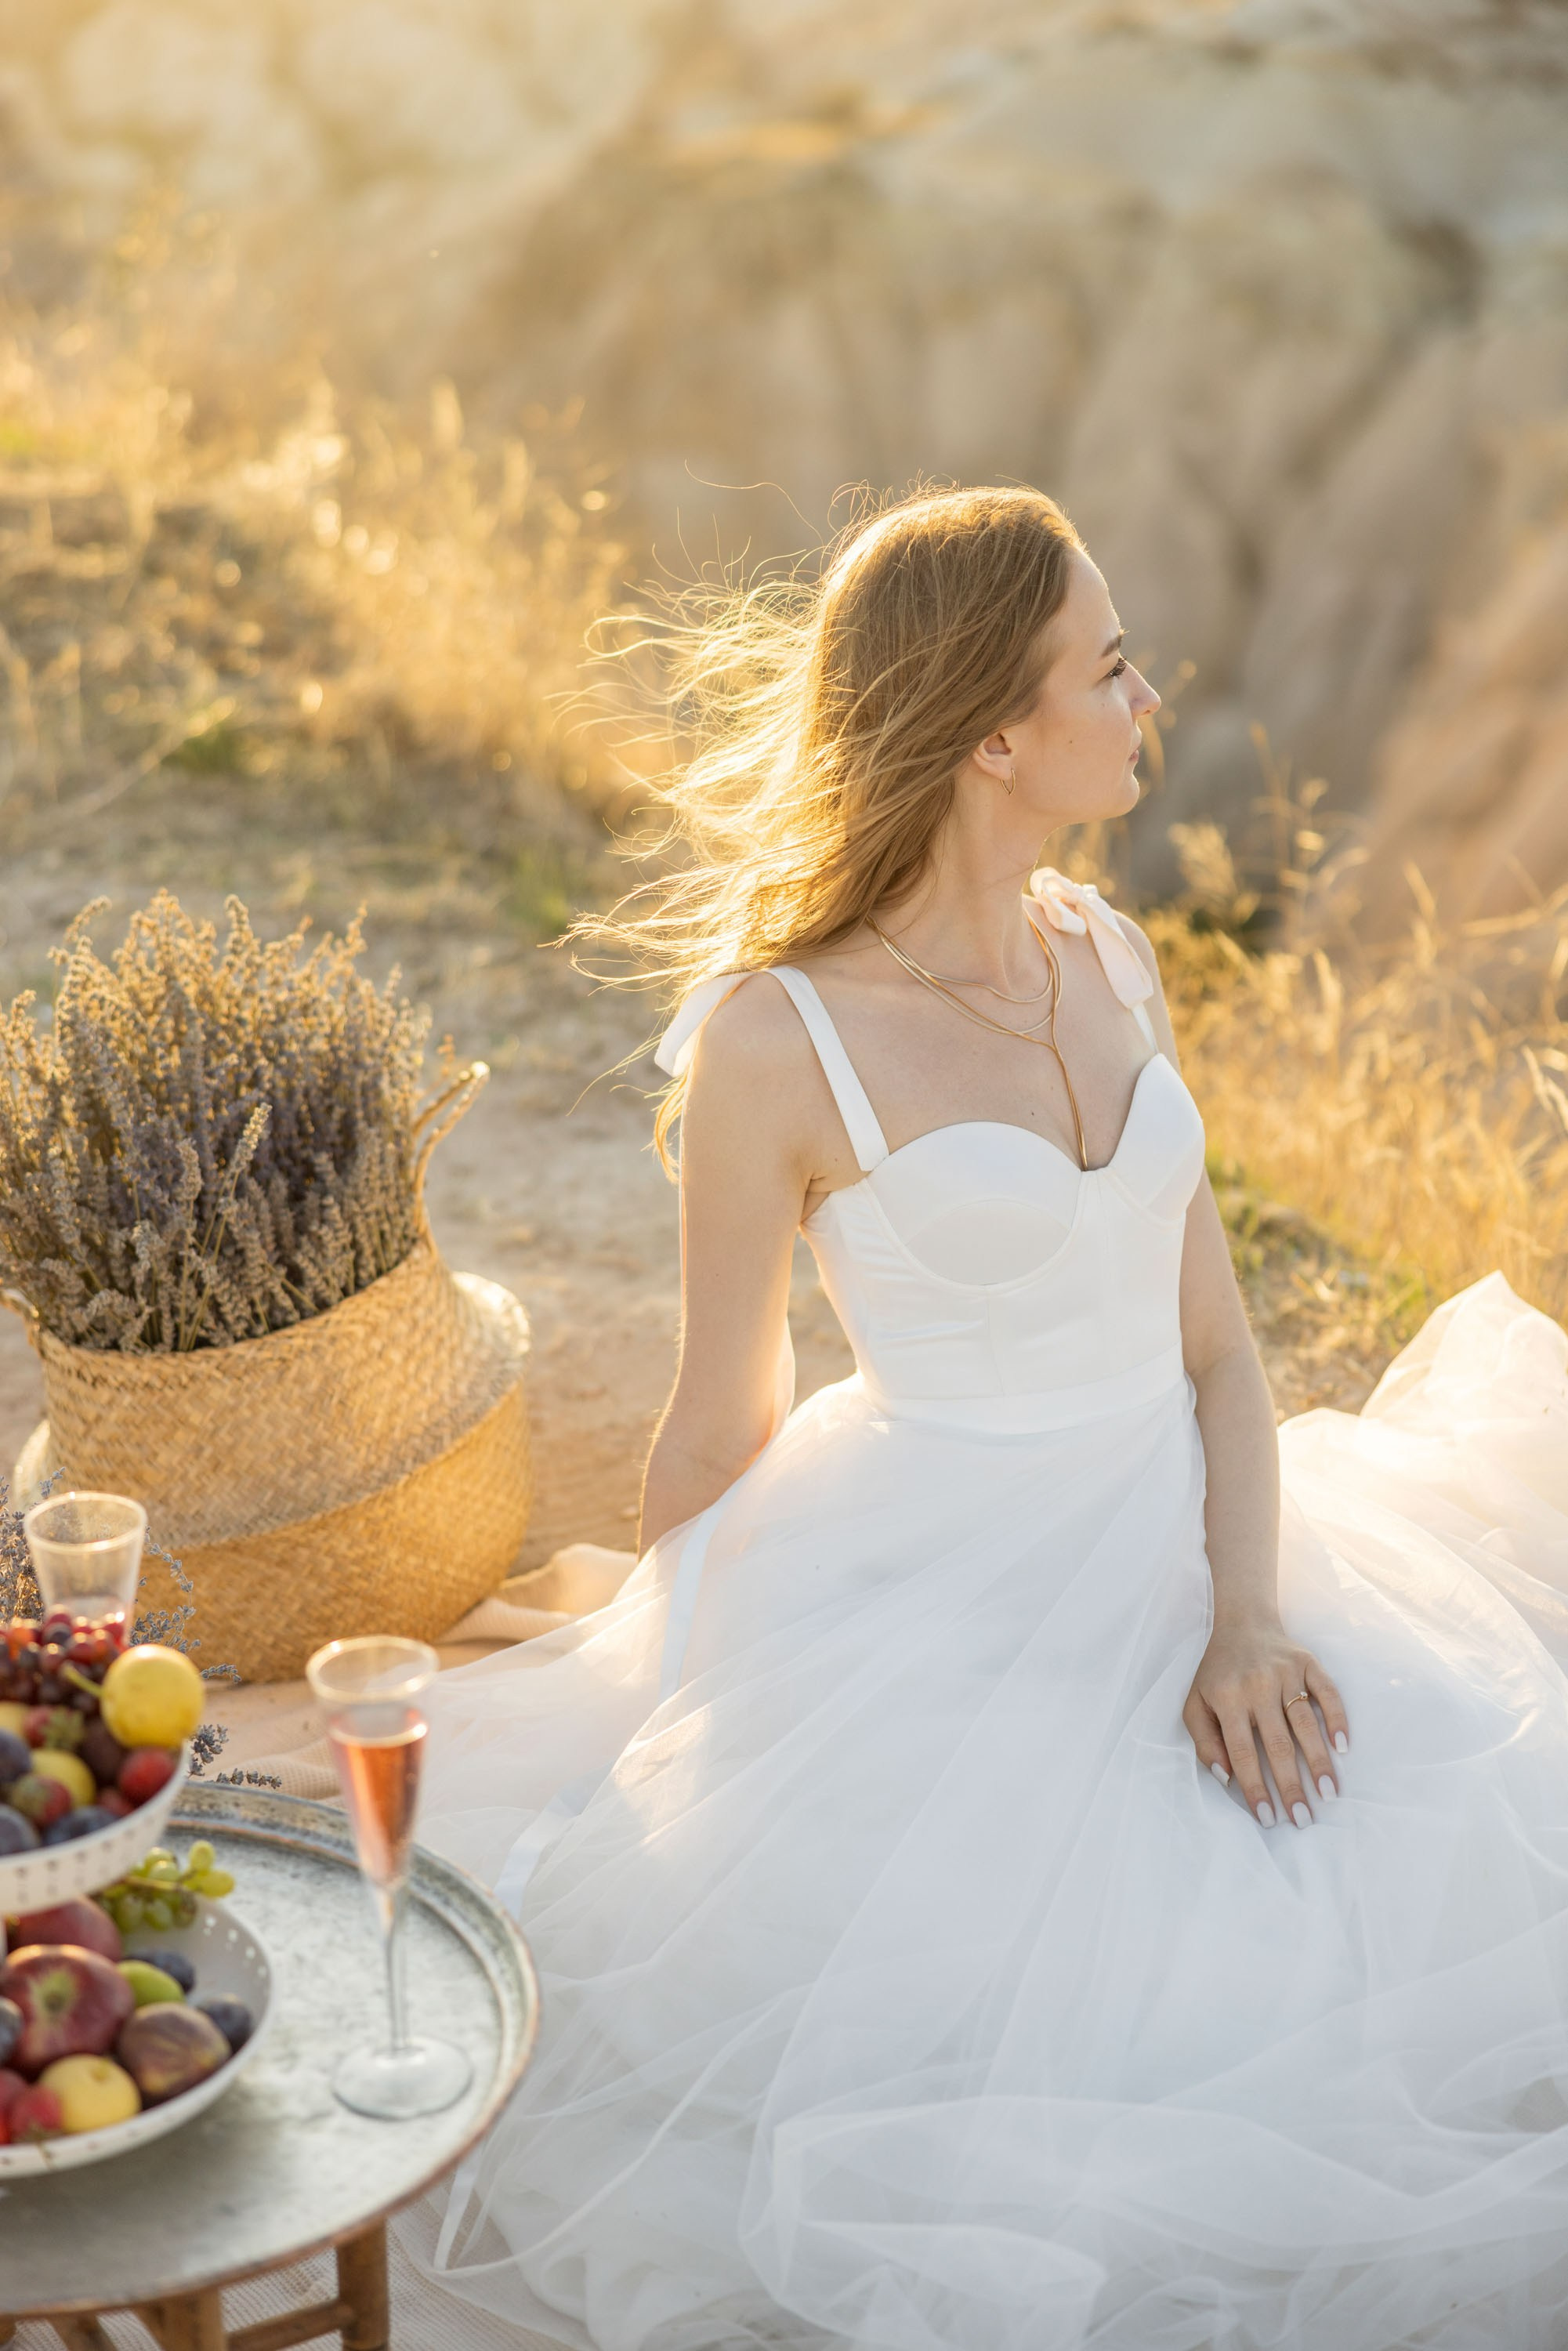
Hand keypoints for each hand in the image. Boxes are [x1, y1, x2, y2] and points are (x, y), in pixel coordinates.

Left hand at [1183, 1620, 1348, 1828]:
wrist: (1242, 1622)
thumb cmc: (1217, 1672)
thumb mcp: (1195, 1703)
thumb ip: (1205, 1742)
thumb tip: (1227, 1778)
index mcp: (1227, 1698)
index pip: (1243, 1753)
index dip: (1256, 1788)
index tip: (1268, 1818)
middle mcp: (1257, 1685)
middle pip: (1278, 1745)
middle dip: (1291, 1786)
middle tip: (1303, 1820)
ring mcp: (1285, 1673)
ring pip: (1305, 1724)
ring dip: (1319, 1761)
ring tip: (1329, 1793)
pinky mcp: (1308, 1663)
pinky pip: (1327, 1693)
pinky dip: (1336, 1719)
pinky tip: (1342, 1747)